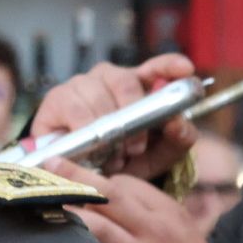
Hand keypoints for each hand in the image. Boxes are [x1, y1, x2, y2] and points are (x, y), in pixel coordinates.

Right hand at [29, 54, 198, 178]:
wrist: (84, 177)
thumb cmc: (124, 159)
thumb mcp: (158, 154)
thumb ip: (178, 138)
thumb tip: (178, 121)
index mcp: (139, 84)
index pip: (156, 67)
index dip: (169, 65)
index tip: (185, 69)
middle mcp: (109, 77)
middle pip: (125, 81)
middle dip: (133, 115)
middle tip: (136, 148)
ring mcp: (81, 84)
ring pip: (98, 95)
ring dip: (107, 130)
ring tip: (112, 156)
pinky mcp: (57, 97)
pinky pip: (75, 109)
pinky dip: (86, 131)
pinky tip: (90, 149)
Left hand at [47, 158, 242, 242]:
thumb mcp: (181, 228)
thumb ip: (148, 206)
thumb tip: (106, 188)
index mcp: (167, 215)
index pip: (122, 184)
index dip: (91, 178)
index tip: (67, 172)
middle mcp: (153, 233)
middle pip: (106, 197)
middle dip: (72, 178)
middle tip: (45, 168)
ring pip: (94, 228)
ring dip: (66, 215)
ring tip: (40, 206)